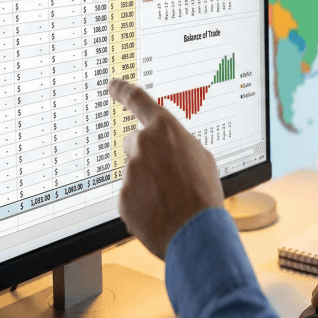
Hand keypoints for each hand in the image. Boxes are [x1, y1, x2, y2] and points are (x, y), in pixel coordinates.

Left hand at [108, 79, 224, 259]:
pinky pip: (130, 196)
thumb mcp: (203, 158)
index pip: (138, 101)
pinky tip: (161, 211)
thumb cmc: (204, 195)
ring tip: (171, 199)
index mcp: (165, 129)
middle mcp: (143, 146)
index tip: (113, 85)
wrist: (197, 232)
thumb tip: (171, 149)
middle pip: (135, 143)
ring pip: (134, 173)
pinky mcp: (122, 198)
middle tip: (168, 175)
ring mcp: (130, 172)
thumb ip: (180, 145)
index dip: (124, 91)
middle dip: (147, 155)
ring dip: (148, 183)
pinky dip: (143, 203)